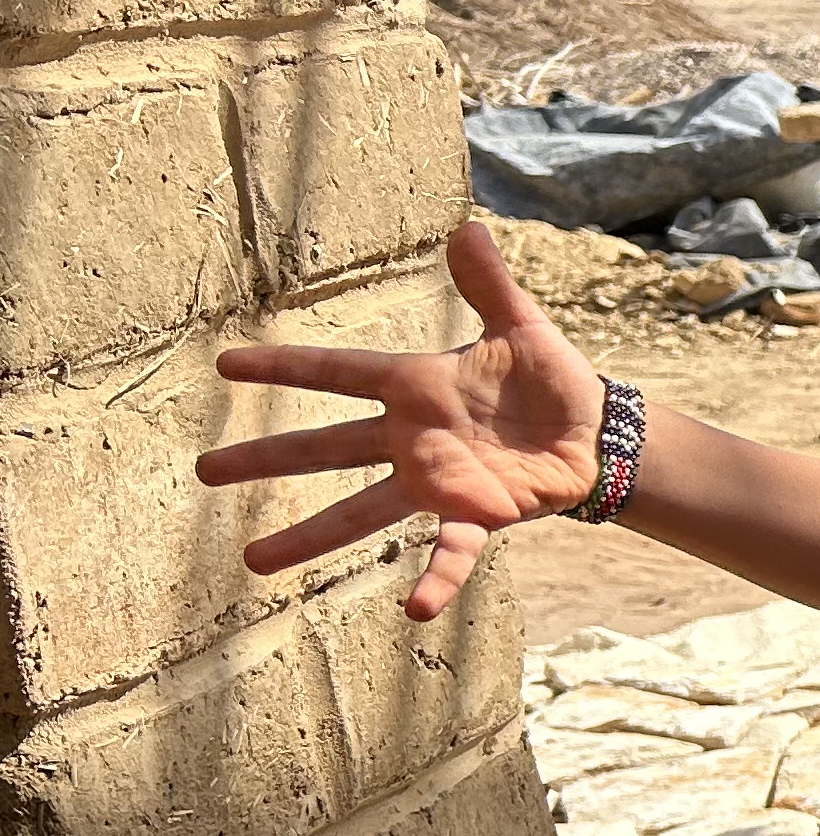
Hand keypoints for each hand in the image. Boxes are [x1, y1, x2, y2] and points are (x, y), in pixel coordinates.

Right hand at [195, 221, 613, 618]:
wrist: (598, 434)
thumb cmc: (552, 381)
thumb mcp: (522, 328)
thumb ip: (489, 285)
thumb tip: (467, 226)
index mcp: (416, 387)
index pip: (339, 372)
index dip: (285, 366)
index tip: (225, 363)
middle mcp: (412, 438)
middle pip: (327, 447)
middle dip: (267, 459)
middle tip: (205, 472)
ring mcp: (438, 481)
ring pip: (362, 510)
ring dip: (310, 536)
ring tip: (255, 562)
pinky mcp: (478, 515)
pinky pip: (451, 551)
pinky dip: (436, 578)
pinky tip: (415, 609)